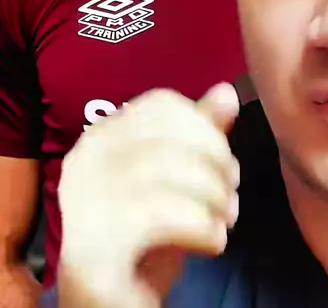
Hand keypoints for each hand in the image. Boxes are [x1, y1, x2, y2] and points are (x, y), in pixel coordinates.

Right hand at [57, 83, 239, 307]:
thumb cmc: (146, 243)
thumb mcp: (177, 183)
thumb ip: (199, 137)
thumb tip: (228, 92)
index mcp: (100, 140)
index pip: (161, 105)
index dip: (206, 127)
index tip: (224, 162)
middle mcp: (83, 163)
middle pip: (167, 135)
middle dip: (215, 161)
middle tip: (231, 194)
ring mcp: (83, 203)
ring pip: (168, 170)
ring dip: (213, 195)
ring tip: (225, 220)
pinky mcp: (92, 249)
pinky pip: (163, 216)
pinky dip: (202, 226)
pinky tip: (213, 242)